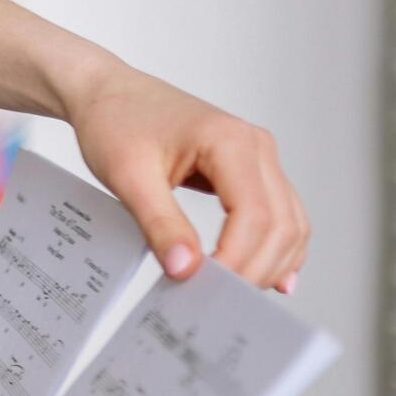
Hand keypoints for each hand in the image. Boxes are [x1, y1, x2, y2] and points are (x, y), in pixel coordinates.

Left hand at [62, 62, 308, 291]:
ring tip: (232, 295)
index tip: (206, 288)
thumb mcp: (127, 177)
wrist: (106, 93)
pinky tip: (263, 277)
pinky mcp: (251, 170)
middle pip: (281, 224)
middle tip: (217, 302)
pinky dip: (273, 247)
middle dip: (255, 269)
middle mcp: (257, 147)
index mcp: (231, 142)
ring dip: (270, 263)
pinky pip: (278, 214)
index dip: (237, 259)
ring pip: (289, 222)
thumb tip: (185, 270)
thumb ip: (159, 224)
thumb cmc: (114, 122)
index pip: (254, 215)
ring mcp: (259, 157)